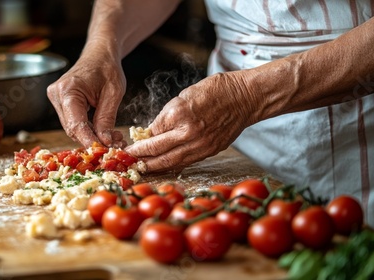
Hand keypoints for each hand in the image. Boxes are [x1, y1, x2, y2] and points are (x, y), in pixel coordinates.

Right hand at [47, 44, 126, 147]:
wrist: (99, 53)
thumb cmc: (107, 67)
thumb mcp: (113, 92)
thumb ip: (106, 118)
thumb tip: (105, 142)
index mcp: (68, 90)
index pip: (76, 124)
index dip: (90, 141)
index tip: (104, 152)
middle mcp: (57, 95)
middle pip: (73, 129)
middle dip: (93, 140)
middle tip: (116, 145)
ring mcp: (56, 99)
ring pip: (73, 128)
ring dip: (92, 136)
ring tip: (113, 137)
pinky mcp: (61, 103)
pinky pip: (74, 122)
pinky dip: (89, 129)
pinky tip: (104, 131)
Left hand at [125, 71, 257, 172]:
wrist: (245, 97)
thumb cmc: (215, 90)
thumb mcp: (184, 96)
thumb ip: (167, 116)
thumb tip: (153, 132)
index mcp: (178, 113)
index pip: (152, 132)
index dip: (139, 140)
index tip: (129, 145)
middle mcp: (187, 132)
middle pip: (156, 151)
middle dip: (140, 157)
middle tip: (128, 160)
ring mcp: (200, 144)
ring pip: (170, 161)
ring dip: (153, 166)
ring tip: (142, 167)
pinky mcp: (209, 151)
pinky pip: (185, 162)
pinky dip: (171, 165)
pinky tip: (163, 166)